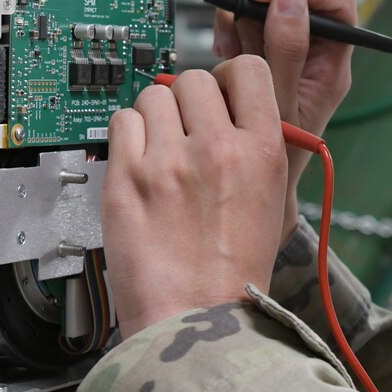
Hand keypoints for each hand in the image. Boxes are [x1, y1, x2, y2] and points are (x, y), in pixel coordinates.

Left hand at [101, 58, 287, 339]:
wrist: (194, 321)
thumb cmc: (233, 275)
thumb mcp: (271, 204)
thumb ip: (254, 149)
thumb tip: (229, 111)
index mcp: (263, 151)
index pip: (246, 70)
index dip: (227, 79)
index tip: (218, 95)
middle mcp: (217, 148)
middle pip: (193, 78)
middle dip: (187, 101)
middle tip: (184, 132)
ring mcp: (168, 161)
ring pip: (153, 97)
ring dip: (154, 118)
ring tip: (159, 154)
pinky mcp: (126, 178)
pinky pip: (120, 123)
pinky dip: (126, 139)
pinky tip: (138, 167)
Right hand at [212, 0, 356, 244]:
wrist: (255, 183)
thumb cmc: (278, 156)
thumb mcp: (280, 104)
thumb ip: (287, 50)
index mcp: (333, 63)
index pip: (338, 2)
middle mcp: (314, 52)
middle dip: (264, 1)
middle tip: (240, 17)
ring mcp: (288, 52)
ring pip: (270, 8)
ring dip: (244, 16)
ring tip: (229, 45)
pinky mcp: (263, 55)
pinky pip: (250, 24)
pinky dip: (233, 28)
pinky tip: (225, 49)